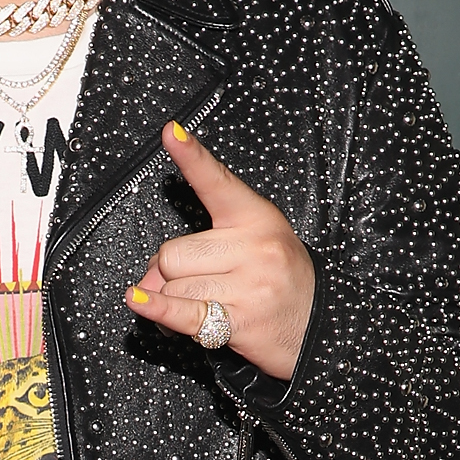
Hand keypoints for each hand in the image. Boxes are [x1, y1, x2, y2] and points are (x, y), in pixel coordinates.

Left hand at [126, 123, 314, 382]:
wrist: (320, 326)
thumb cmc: (279, 280)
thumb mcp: (254, 244)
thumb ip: (201, 247)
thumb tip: (148, 277)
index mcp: (257, 217)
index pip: (217, 182)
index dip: (192, 157)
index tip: (171, 133)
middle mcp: (255, 247)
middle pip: (174, 252)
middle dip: (171, 271)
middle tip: (195, 281)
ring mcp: (249, 285)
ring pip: (174, 285)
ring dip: (174, 299)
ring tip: (203, 304)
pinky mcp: (240, 321)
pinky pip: (182, 312)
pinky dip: (156, 309)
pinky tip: (138, 302)